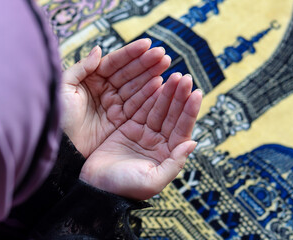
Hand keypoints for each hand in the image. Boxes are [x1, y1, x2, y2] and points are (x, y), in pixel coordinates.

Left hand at [61, 39, 170, 156]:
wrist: (60, 146)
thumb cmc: (57, 115)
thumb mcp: (64, 88)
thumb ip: (82, 68)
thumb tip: (99, 49)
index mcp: (91, 79)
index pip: (114, 63)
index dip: (130, 53)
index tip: (147, 44)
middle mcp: (104, 90)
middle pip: (128, 73)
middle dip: (146, 63)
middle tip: (163, 54)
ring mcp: (113, 106)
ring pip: (135, 87)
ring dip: (151, 76)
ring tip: (165, 65)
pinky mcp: (119, 121)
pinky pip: (137, 106)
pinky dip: (149, 96)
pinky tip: (160, 85)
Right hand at [79, 74, 201, 199]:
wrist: (96, 186)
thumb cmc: (124, 187)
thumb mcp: (152, 181)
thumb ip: (174, 163)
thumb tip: (193, 143)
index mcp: (167, 155)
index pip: (182, 129)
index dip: (189, 111)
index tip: (196, 93)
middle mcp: (158, 143)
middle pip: (172, 115)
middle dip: (179, 97)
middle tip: (184, 77)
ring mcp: (144, 134)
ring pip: (158, 109)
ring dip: (167, 93)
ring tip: (173, 76)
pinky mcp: (128, 127)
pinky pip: (141, 108)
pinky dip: (148, 96)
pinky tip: (156, 82)